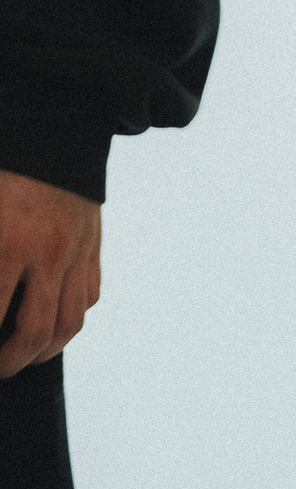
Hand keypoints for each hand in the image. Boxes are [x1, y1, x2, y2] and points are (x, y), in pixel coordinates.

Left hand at [0, 171, 101, 379]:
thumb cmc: (6, 169)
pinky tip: (51, 320)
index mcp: (9, 242)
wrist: (53, 124)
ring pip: (69, 324)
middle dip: (10, 364)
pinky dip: (71, 318)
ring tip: (23, 357)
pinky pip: (89, 295)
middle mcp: (48, 252)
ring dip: (44, 352)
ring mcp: (77, 248)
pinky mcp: (93, 241)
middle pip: (35, 335)